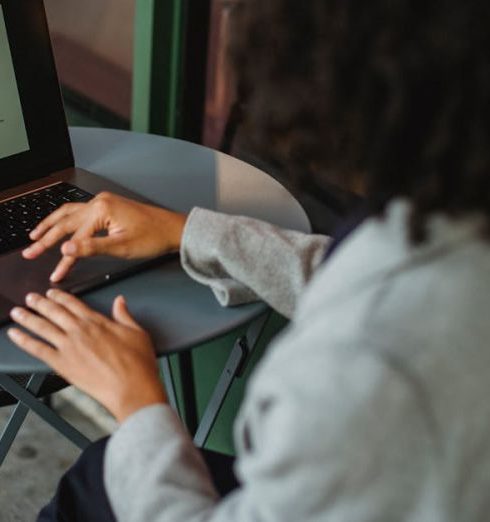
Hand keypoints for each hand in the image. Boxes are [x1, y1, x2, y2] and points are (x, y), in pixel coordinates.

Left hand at [7, 290, 166, 422]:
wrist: (131, 388)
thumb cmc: (137, 363)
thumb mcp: (137, 333)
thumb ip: (124, 315)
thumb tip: (120, 301)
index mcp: (97, 322)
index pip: (74, 304)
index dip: (60, 296)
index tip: (52, 293)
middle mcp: (80, 331)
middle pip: (54, 312)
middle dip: (40, 303)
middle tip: (30, 298)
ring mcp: (69, 347)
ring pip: (43, 327)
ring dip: (28, 317)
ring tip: (17, 312)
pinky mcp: (62, 364)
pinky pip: (38, 349)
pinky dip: (24, 340)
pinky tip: (15, 335)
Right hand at [22, 192, 187, 282]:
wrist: (173, 229)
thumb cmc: (153, 237)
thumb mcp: (122, 247)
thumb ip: (92, 248)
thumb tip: (67, 249)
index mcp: (101, 209)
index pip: (75, 238)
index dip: (64, 259)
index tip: (55, 273)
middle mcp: (99, 201)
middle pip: (65, 221)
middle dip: (46, 238)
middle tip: (30, 251)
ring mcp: (104, 202)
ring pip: (69, 212)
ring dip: (52, 224)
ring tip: (35, 235)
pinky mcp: (108, 206)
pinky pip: (80, 212)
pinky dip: (66, 220)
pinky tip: (60, 224)